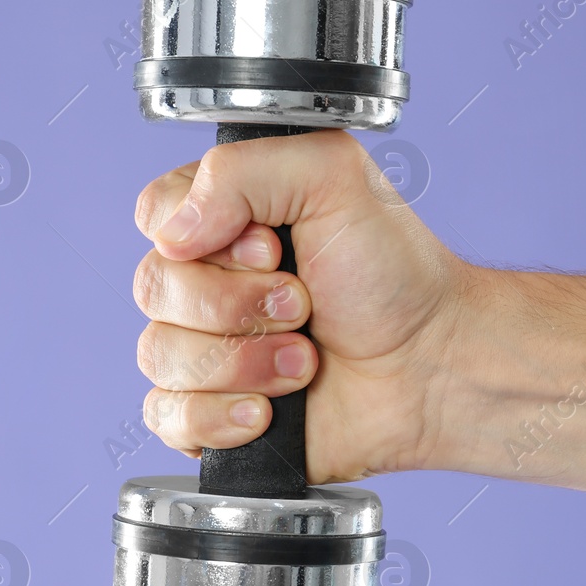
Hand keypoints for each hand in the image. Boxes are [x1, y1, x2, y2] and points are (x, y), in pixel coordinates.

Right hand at [132, 129, 467, 483]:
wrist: (432, 368)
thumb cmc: (393, 275)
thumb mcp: (332, 176)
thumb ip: (240, 169)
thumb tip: (170, 234)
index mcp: (224, 218)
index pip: (155, 216)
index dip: (209, 238)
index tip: (273, 247)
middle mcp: (206, 282)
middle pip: (153, 286)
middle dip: (237, 304)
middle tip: (303, 305)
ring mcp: (204, 350)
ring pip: (159, 354)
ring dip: (243, 360)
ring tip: (304, 360)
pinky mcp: (209, 414)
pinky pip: (165, 416)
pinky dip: (216, 415)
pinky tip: (266, 411)